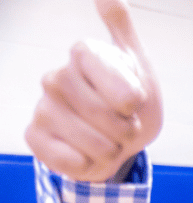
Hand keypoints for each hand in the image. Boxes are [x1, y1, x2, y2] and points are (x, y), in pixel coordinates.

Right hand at [24, 0, 161, 182]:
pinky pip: (73, 162)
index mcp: (84, 54)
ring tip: (109, 139)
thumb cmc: (130, 99)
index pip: (115, 82)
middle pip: (110, 118)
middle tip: (124, 124)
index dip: (130, 100)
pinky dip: (91, 165)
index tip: (134, 102)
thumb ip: (121, 26)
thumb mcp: (137, 62)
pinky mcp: (34, 137)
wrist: (117, 138)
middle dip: (128, 130)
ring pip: (97, 144)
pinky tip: (88, 153)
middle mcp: (56, 77)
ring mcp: (43, 108)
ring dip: (113, 149)